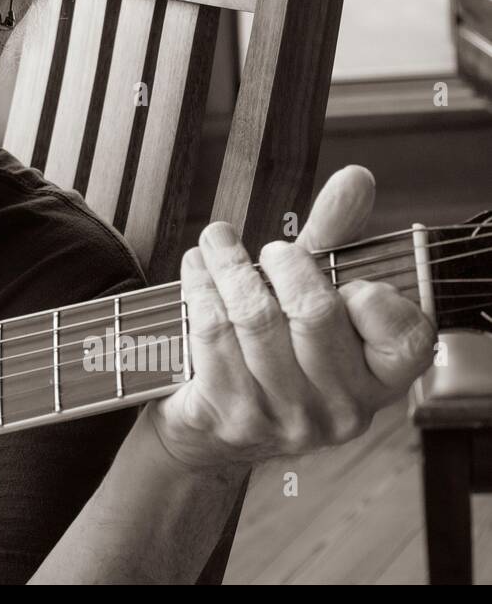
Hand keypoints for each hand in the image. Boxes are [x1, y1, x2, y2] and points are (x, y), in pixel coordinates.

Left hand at [145, 165, 435, 470]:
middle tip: (265, 248)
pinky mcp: (231, 414)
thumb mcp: (311, 296)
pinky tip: (196, 270)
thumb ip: (335, 239)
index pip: (405, 336)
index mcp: (378, 381)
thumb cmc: (273, 350)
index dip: (372, 297)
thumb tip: (355, 178)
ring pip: (256, 316)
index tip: (342, 279)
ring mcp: (285, 417)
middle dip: (284, 264)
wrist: (209, 426)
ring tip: (216, 243)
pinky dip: (200, 288)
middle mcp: (340, 408)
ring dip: (228, 266)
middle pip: (315, 311)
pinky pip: (212, 332)